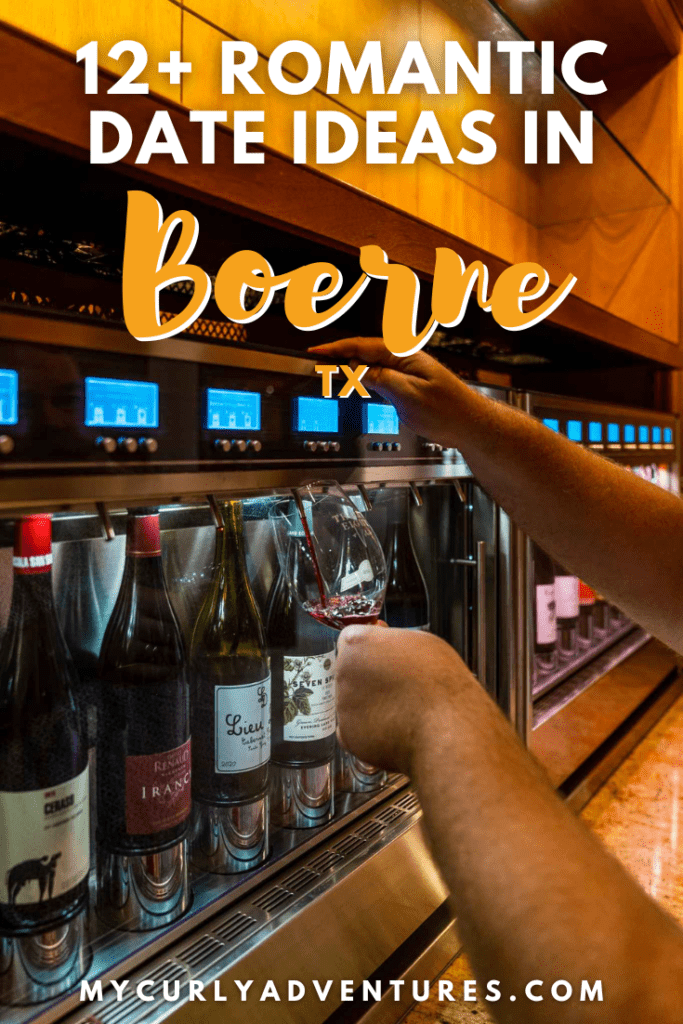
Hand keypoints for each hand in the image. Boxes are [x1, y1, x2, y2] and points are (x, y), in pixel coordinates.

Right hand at [308, 337, 468, 449]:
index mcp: (404, 355)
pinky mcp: (406, 385)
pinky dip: (361, 377)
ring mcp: (405, 372)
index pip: (362, 347)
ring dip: (348, 367)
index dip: (336, 350)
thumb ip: (381, 379)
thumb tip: (355, 369)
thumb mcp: (409, 394)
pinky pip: (377, 375)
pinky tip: (353, 381)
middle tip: (315, 362)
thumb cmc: (449, 410)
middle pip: (363, 353)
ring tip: (327, 371)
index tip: (316, 352)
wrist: (469, 424)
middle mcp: (404, 359)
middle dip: (337, 356)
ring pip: (369, 364)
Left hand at [336, 625, 479, 774]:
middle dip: (368, 676)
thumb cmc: (440, 685)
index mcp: (358, 644)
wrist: (446, 729)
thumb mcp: (420, 642)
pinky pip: (355, 728)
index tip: (383, 656)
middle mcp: (344, 672)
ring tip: (401, 707)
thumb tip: (381, 635)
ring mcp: (343, 705)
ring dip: (370, 702)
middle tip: (397, 684)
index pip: (350, 639)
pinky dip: (370, 729)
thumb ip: (391, 638)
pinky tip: (393, 726)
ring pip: (352, 700)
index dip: (369, 648)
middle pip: (349, 670)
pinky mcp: (348, 735)